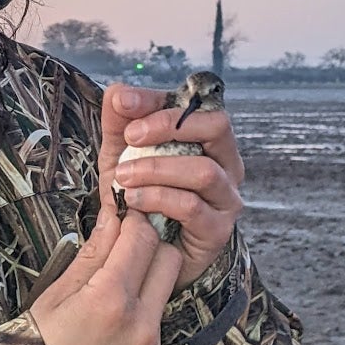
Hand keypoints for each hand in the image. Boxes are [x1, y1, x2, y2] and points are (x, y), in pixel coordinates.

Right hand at [30, 209, 181, 344]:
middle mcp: (140, 328)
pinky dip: (137, 341)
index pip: (143, 238)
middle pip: (170, 262)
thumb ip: (91, 255)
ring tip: (105, 317)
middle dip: (150, 251)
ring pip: (162, 305)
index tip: (125, 222)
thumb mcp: (52, 296)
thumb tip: (113, 215)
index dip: (134, 223)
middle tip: (123, 258)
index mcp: (109, 299)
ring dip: (142, 299)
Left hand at [100, 84, 243, 288]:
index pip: (195, 105)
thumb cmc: (140, 196)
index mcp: (206, 139)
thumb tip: (119, 92)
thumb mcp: (121, 155)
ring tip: (124, 177)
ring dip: (157, 169)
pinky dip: (158, 199)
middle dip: (168, 127)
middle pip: (216, 127)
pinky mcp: (217, 230)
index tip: (124, 104)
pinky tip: (133, 203)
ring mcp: (226, 197)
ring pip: (204, 171)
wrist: (143, 251)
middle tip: (131, 137)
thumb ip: (120, 123)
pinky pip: (193, 207)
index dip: (159, 101)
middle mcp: (225, 164)